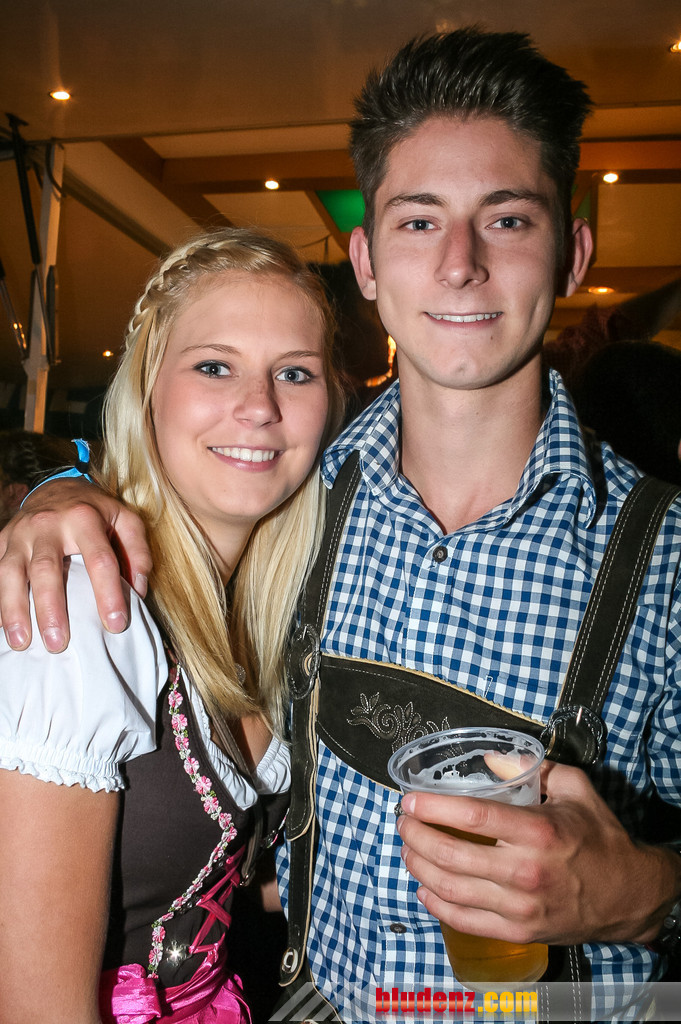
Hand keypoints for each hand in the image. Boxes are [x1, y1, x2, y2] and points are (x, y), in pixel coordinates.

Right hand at [0, 478, 151, 651]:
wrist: (56, 487)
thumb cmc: (95, 512)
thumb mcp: (126, 520)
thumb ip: (137, 552)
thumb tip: (138, 591)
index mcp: (84, 518)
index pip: (99, 559)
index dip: (108, 593)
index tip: (116, 625)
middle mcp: (47, 524)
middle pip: (46, 569)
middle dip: (51, 608)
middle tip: (58, 643)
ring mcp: (20, 533)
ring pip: (11, 572)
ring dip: (14, 610)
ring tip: (22, 643)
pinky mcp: (2, 541)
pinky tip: (4, 627)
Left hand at [396, 760, 680, 946]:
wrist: (630, 895)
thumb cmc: (600, 838)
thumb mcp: (576, 789)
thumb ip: (536, 768)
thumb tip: (495, 758)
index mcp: (538, 831)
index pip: (473, 817)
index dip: (433, 807)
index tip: (409, 800)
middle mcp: (526, 871)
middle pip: (452, 855)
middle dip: (416, 836)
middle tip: (403, 822)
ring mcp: (521, 907)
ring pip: (452, 889)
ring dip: (419, 867)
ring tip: (407, 849)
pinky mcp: (519, 932)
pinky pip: (466, 921)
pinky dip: (437, 905)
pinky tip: (424, 887)